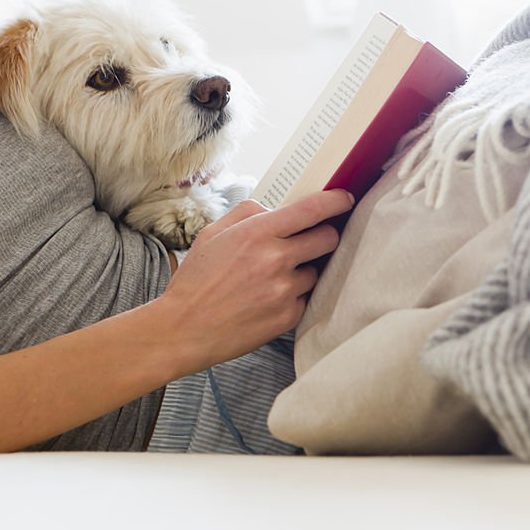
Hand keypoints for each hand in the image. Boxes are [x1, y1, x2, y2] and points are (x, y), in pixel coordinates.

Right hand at [153, 190, 353, 376]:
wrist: (184, 330)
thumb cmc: (196, 280)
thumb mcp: (212, 234)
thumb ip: (247, 213)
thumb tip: (275, 209)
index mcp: (257, 233)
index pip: (312, 210)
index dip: (335, 202)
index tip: (345, 199)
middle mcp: (276, 259)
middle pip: (328, 239)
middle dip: (325, 236)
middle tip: (311, 241)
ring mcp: (285, 290)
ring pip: (316, 271)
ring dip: (303, 271)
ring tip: (272, 279)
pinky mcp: (288, 316)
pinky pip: (306, 298)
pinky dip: (294, 296)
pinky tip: (268, 299)